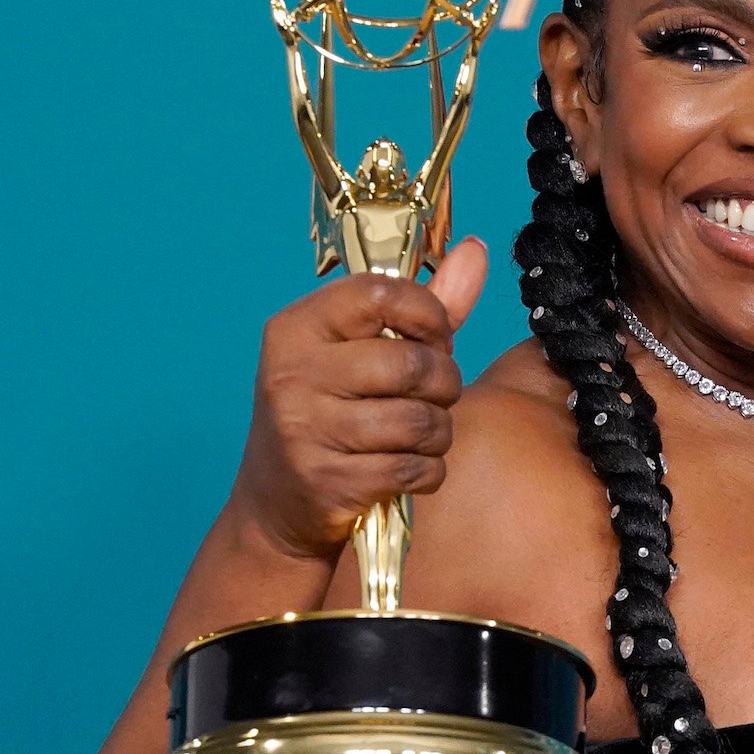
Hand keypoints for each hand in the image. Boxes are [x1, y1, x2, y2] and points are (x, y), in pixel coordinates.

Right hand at [225, 237, 489, 561]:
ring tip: (423, 433)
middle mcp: (292, 373)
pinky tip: (410, 467)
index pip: (380, 293)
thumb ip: (422, 306)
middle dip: (444, 382)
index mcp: (297, 327)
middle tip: (434, 393)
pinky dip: (428, 471)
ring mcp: (305, 429)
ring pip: (419, 420)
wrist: (277, 504)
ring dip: (439, 432)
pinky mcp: (327, 481)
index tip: (435, 335)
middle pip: (412, 364)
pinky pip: (415, 468)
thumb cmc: (331, 412)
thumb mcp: (360, 352)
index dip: (428, 314)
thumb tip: (475, 250)